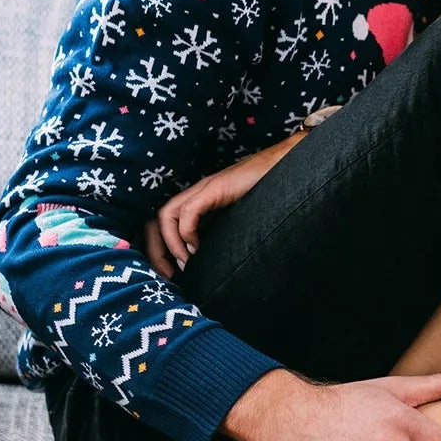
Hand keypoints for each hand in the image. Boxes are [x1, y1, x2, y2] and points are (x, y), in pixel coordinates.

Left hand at [144, 130, 305, 276]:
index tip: (170, 272)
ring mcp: (204, 189)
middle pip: (157, 219)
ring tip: (184, 263)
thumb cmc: (267, 192)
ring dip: (169, 244)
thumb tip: (211, 263)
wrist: (285, 165)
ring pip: (167, 214)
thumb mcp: (238, 219)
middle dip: (155, 250)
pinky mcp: (215, 188)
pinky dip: (186, 232)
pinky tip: (198, 247)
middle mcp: (195, 194)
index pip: (163, 222)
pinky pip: (189, 211)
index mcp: (198, 201)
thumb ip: (222, 235)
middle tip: (168, 274)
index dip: (160, 248)